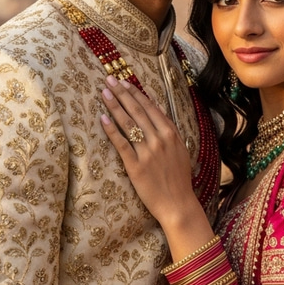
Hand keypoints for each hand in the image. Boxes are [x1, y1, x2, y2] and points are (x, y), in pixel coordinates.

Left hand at [100, 76, 197, 222]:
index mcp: (171, 134)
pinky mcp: (136, 166)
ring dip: (115, 106)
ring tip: (104, 93)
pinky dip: (112, 130)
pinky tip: (103, 118)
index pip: (150, 108)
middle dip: (122, 93)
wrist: (178, 204)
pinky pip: (122, 144)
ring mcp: (148, 152)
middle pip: (137, 111)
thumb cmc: (178, 179)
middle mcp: (160, 140)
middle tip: (110, 80)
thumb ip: (169, 130)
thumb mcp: (180, 150)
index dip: (136, 94)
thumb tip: (157, 109)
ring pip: (128, 124)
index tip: (125, 82)